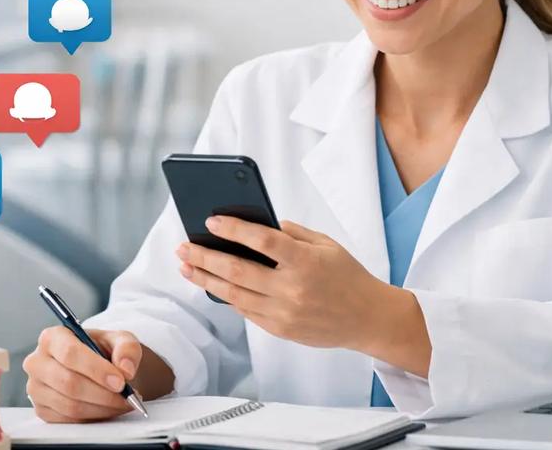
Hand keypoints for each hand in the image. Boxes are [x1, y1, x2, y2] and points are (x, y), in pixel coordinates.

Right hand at [23, 327, 138, 422]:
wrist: (96, 368)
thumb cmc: (103, 350)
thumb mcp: (120, 340)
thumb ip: (127, 348)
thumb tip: (126, 369)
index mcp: (52, 338)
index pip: (70, 353)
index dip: (97, 369)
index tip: (121, 381)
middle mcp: (37, 362)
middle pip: (69, 382)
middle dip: (103, 394)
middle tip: (127, 397)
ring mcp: (36, 388)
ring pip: (69, 405)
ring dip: (102, 408)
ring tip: (123, 403)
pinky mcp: (41, 410)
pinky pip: (68, 420)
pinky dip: (94, 417)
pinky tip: (110, 409)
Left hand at [176, 217, 395, 351]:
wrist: (367, 317)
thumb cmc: (348, 276)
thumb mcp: (326, 245)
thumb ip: (292, 234)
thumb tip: (258, 225)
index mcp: (306, 262)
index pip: (262, 241)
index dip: (234, 230)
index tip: (211, 221)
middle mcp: (293, 289)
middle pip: (237, 271)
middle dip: (204, 257)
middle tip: (184, 247)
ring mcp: (284, 313)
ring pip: (234, 294)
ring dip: (205, 279)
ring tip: (186, 267)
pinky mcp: (280, 329)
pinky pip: (246, 311)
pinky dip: (227, 296)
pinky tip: (213, 285)